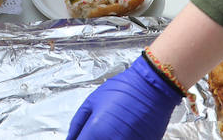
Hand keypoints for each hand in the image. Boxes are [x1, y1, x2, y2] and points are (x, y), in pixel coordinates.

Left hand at [66, 54, 182, 139]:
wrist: (152, 87)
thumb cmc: (122, 90)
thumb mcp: (93, 101)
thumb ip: (78, 123)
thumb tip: (70, 138)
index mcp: (96, 132)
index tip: (80, 137)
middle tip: (96, 132)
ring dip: (107, 139)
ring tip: (110, 129)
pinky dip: (123, 138)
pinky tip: (123, 131)